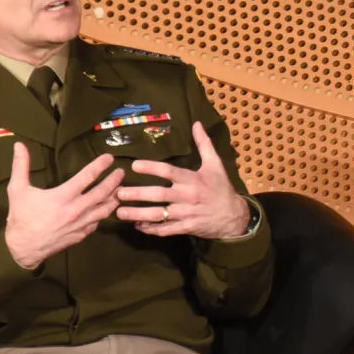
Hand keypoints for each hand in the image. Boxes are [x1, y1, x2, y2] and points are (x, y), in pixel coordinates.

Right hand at [4, 145, 123, 270]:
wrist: (23, 247)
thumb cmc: (21, 216)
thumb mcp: (17, 189)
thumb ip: (20, 165)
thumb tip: (19, 145)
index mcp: (63, 196)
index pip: (87, 176)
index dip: (100, 165)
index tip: (109, 158)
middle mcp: (76, 209)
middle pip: (102, 193)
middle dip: (114, 181)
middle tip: (121, 172)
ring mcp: (81, 224)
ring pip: (104, 210)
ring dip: (114, 198)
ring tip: (122, 190)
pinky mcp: (81, 235)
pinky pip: (97, 222)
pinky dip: (104, 214)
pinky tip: (107, 209)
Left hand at [115, 121, 253, 238]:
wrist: (234, 216)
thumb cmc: (221, 188)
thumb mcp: (215, 165)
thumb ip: (204, 144)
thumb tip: (197, 123)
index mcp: (192, 179)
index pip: (169, 172)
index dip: (151, 168)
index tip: (134, 166)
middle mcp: (187, 196)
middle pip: (159, 195)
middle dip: (137, 194)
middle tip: (119, 193)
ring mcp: (186, 214)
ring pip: (159, 215)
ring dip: (138, 214)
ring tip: (121, 212)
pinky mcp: (186, 227)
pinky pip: (166, 229)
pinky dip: (152, 229)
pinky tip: (139, 226)